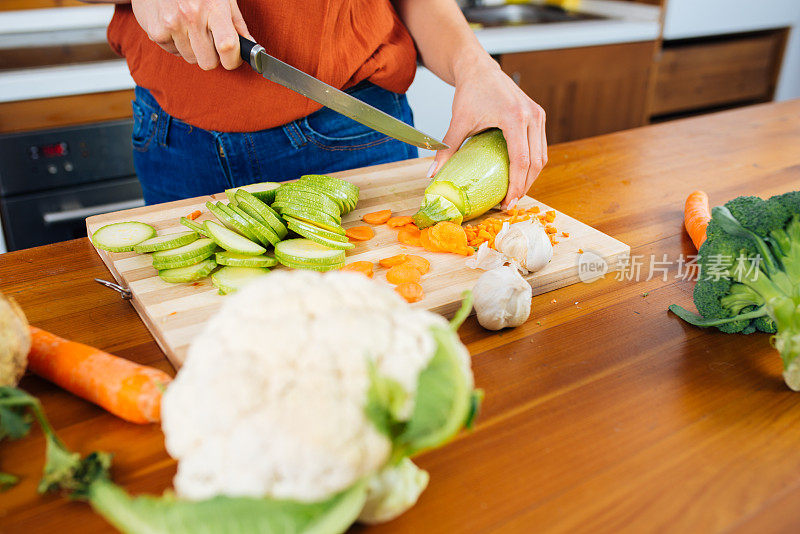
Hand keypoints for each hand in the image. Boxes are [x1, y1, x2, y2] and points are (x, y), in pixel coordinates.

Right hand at [131, 0, 251, 69]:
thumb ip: (236, 22)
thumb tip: (249, 45)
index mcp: (213, 7)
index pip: (228, 47)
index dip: (233, 59)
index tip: (232, 58)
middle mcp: (191, 16)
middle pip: (208, 62)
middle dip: (211, 55)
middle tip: (209, 39)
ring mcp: (171, 24)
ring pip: (190, 58)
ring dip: (193, 48)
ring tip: (189, 27)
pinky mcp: (156, 31)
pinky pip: (173, 52)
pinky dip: (176, 43)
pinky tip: (176, 25)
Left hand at [431, 55, 546, 209]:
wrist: (480, 69)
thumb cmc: (471, 91)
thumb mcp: (458, 121)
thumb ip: (446, 148)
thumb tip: (432, 174)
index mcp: (515, 117)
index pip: (521, 160)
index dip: (516, 185)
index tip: (507, 202)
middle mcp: (532, 116)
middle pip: (536, 162)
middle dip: (525, 186)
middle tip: (509, 203)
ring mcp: (538, 115)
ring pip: (542, 156)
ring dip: (531, 177)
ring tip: (515, 193)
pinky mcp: (538, 116)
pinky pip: (540, 147)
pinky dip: (532, 164)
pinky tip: (519, 176)